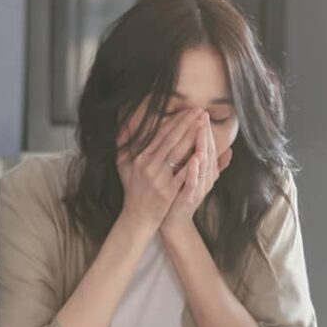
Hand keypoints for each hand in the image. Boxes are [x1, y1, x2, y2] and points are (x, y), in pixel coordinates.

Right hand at [116, 108, 200, 231]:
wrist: (138, 216)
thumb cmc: (132, 188)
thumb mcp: (122, 165)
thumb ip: (124, 143)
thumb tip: (126, 122)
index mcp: (139, 157)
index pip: (160, 134)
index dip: (175, 121)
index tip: (188, 111)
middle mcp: (148, 165)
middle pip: (171, 139)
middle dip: (187, 123)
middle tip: (200, 111)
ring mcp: (158, 178)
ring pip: (178, 152)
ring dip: (193, 136)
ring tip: (204, 124)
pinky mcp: (168, 190)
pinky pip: (183, 173)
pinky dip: (193, 163)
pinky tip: (203, 151)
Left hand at [161, 113, 233, 232]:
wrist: (173, 221)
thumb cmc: (181, 195)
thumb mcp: (196, 176)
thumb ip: (211, 164)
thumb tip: (230, 150)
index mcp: (206, 170)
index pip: (207, 146)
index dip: (206, 130)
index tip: (202, 113)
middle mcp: (205, 177)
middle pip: (207, 151)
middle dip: (205, 132)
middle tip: (202, 115)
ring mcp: (198, 187)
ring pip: (203, 163)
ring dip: (202, 146)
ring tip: (200, 130)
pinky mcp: (190, 197)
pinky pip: (194, 181)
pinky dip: (194, 169)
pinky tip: (194, 158)